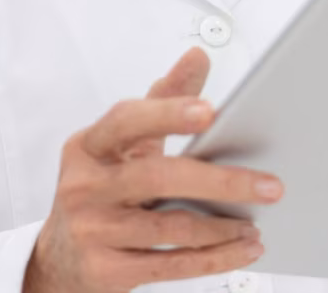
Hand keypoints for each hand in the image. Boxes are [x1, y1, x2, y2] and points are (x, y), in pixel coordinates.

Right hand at [24, 48, 279, 292]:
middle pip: (156, 177)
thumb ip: (161, 102)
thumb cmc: (100, 190)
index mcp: (88, 146)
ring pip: (169, 227)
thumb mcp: (122, 146)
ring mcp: (92, 229)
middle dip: (219, 181)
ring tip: (256, 224)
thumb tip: (196, 58)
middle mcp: (84, 186)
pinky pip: (169, 264)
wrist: (60, 257)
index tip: (210, 112)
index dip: (168, 114)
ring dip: (222, 227)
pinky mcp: (105, 269)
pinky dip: (213, 258)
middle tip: (267, 185)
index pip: (127, 121)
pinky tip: (240, 249)